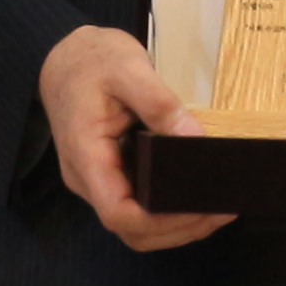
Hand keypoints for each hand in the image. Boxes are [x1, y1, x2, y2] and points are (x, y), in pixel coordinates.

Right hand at [39, 25, 232, 253]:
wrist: (65, 57)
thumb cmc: (91, 60)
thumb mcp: (128, 68)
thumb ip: (160, 104)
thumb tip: (195, 140)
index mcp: (87, 156)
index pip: (117, 212)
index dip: (159, 221)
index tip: (200, 208)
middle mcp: (88, 178)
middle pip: (131, 229)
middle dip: (178, 229)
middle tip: (221, 211)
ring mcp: (98, 179)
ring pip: (135, 225)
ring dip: (175, 226)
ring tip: (215, 209)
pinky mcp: (111, 174)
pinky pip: (138, 205)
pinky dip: (168, 211)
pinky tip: (195, 196)